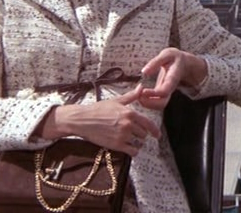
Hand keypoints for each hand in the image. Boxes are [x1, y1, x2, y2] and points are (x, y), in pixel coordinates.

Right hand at [40, 89, 160, 155]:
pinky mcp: (116, 145)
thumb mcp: (116, 101)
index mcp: (130, 113)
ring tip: (130, 141)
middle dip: (141, 135)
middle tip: (134, 134)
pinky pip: (132, 151)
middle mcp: (128, 124)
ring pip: (138, 143)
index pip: (148, 124)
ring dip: (136, 143)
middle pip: (143, 134)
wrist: (83, 120)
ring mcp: (123, 135)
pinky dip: (133, 151)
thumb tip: (142, 87)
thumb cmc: (99, 109)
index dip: (154, 130)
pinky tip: (129, 149)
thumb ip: (131, 96)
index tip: (157, 135)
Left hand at [136, 47, 206, 110]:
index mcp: (173, 77)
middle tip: (138, 95)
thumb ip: (156, 62)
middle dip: (148, 103)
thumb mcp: (167, 54)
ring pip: (159, 105)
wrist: (185, 64)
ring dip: (146, 103)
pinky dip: (146, 101)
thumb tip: (144, 72)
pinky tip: (140, 92)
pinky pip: (156, 103)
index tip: (143, 91)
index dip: (154, 94)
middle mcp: (170, 88)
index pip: (165, 90)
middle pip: (162, 103)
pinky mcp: (163, 94)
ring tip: (137, 94)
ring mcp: (167, 92)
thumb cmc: (175, 58)